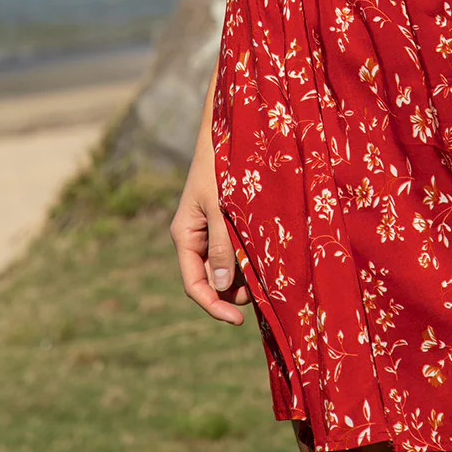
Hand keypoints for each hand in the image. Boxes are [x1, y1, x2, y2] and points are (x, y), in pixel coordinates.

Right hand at [170, 131, 250, 324]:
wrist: (227, 131)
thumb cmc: (220, 166)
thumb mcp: (221, 208)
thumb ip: (220, 245)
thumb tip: (219, 286)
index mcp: (185, 236)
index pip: (195, 285)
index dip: (215, 306)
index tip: (240, 320)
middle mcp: (194, 236)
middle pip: (210, 279)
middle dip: (233, 290)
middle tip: (262, 287)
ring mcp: (208, 229)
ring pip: (223, 266)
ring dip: (242, 273)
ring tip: (265, 267)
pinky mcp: (223, 220)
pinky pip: (233, 248)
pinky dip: (246, 255)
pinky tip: (263, 251)